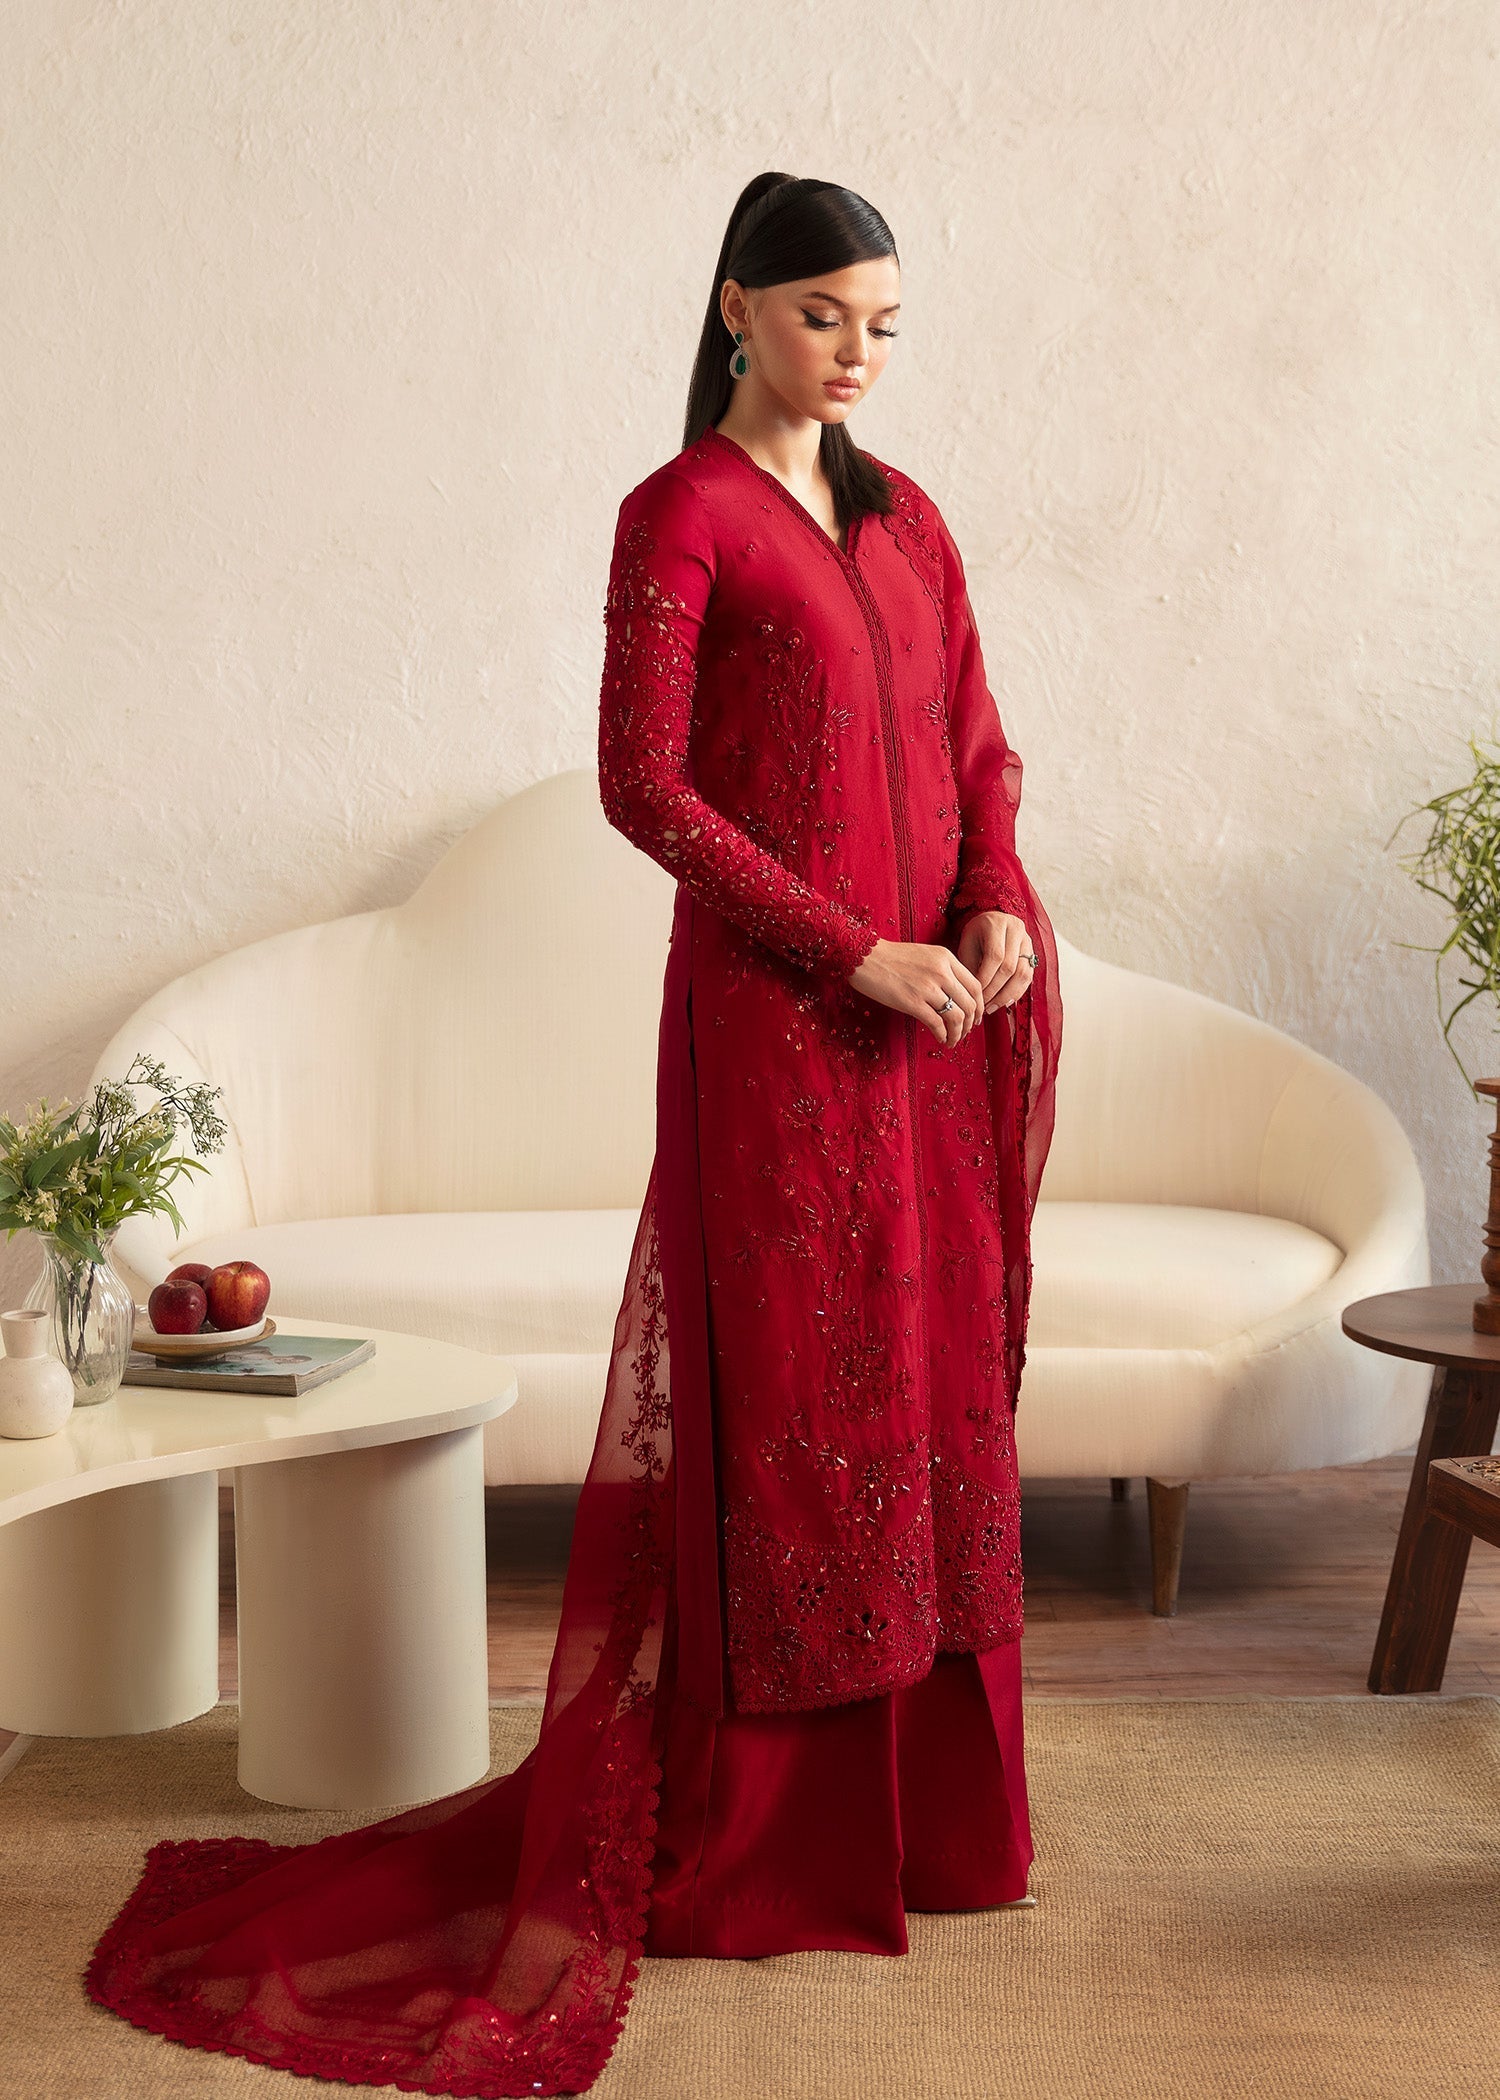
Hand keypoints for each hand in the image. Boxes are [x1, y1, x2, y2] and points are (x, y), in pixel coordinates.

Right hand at [847, 938, 985, 1045]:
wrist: (864, 956)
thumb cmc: (891, 957)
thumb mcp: (925, 955)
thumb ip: (943, 970)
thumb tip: (956, 996)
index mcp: (946, 958)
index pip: (975, 986)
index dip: (979, 1006)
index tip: (976, 1017)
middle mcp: (941, 971)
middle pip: (970, 1004)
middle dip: (970, 1023)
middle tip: (965, 1033)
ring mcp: (927, 987)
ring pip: (956, 1017)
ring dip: (958, 1033)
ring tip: (952, 1040)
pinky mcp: (912, 1002)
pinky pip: (937, 1024)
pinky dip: (943, 1035)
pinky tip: (940, 1039)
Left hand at [955, 910, 1033, 1014]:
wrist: (990, 923)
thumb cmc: (974, 936)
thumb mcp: (966, 946)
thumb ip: (970, 967)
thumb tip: (974, 996)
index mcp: (996, 924)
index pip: (995, 956)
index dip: (986, 979)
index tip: (976, 995)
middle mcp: (1016, 929)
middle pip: (1010, 966)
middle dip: (995, 990)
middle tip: (983, 1005)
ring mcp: (1027, 941)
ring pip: (1023, 973)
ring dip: (1007, 994)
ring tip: (993, 1007)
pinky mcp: (1033, 953)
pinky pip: (1028, 976)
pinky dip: (1017, 992)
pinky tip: (1005, 1002)